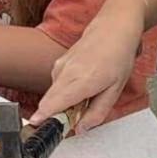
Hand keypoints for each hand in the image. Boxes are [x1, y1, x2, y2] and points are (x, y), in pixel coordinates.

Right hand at [31, 13, 144, 131]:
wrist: (113, 29)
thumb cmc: (117, 56)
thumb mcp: (115, 91)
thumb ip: (97, 113)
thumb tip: (81, 128)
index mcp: (81, 81)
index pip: (53, 104)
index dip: (44, 118)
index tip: (39, 127)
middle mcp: (66, 73)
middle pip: (47, 103)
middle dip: (56, 116)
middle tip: (75, 117)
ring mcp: (59, 67)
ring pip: (51, 96)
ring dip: (62, 103)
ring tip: (84, 97)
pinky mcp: (57, 65)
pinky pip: (55, 86)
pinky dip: (64, 92)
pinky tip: (80, 86)